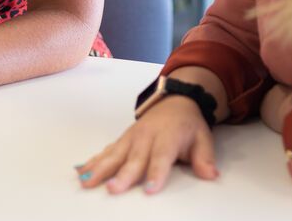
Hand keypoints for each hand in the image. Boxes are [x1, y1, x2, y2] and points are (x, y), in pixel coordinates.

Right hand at [77, 96, 218, 194]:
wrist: (175, 102)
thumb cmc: (187, 125)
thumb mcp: (203, 138)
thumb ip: (204, 157)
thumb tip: (211, 174)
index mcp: (168, 136)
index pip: (162, 156)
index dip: (156, 172)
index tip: (150, 189)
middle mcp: (146, 136)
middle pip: (133, 158)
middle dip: (123, 174)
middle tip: (112, 189)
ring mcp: (131, 137)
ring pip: (114, 154)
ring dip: (99, 168)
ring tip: (86, 181)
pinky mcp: (122, 140)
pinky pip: (106, 151)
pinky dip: (92, 161)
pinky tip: (80, 171)